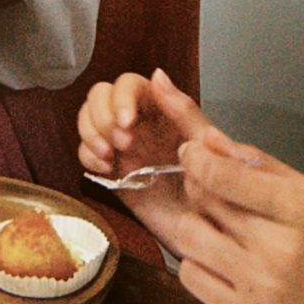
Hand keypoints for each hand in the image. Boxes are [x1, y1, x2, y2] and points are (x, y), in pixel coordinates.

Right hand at [77, 68, 211, 253]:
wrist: (213, 227)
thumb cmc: (217, 182)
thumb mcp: (206, 142)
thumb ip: (184, 109)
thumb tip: (159, 76)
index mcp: (162, 108)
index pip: (129, 84)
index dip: (121, 97)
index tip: (126, 121)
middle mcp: (138, 122)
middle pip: (101, 95)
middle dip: (102, 116)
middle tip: (120, 143)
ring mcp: (123, 145)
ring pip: (89, 118)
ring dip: (91, 132)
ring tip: (110, 155)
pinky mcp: (113, 171)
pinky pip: (86, 152)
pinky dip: (88, 156)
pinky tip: (106, 168)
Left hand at [168, 129, 303, 303]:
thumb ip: (261, 165)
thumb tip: (211, 142)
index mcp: (298, 208)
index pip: (225, 176)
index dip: (197, 159)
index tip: (190, 152)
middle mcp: (276, 248)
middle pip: (204, 203)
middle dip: (196, 186)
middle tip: (202, 183)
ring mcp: (258, 287)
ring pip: (189, 238)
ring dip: (191, 222)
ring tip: (211, 222)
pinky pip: (192, 277)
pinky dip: (195, 260)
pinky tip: (216, 256)